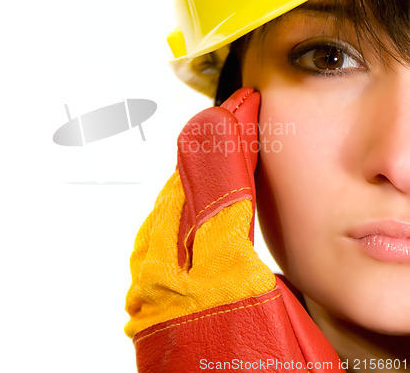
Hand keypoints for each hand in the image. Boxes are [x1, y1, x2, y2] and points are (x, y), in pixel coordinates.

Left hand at [125, 88, 342, 372]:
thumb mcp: (282, 319)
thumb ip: (257, 254)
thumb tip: (244, 194)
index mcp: (209, 277)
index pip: (218, 178)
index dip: (233, 135)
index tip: (243, 106)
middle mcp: (164, 279)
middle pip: (182, 185)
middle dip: (210, 144)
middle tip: (230, 117)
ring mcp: (148, 290)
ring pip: (166, 207)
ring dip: (194, 172)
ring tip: (215, 146)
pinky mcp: (144, 303)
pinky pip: (157, 236)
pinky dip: (179, 207)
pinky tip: (191, 202)